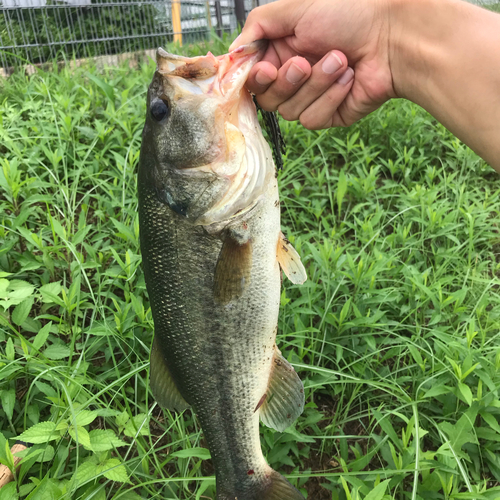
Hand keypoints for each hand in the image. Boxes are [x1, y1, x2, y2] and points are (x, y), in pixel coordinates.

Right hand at [230, 0, 395, 128]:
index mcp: (281, 52)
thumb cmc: (348, 14)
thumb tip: (233, 51)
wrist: (392, 36)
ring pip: (289, 111)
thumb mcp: (294, 9)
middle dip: (288, 81)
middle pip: (268, 99)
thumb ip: (257, 26)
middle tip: (305, 61)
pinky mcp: (328, 115)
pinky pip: (312, 119)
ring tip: (340, 60)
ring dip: (316, 85)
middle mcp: (292, 77)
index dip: (255, 80)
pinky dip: (330, 97)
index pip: (252, 78)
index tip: (265, 70)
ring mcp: (310, 98)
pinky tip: (349, 78)